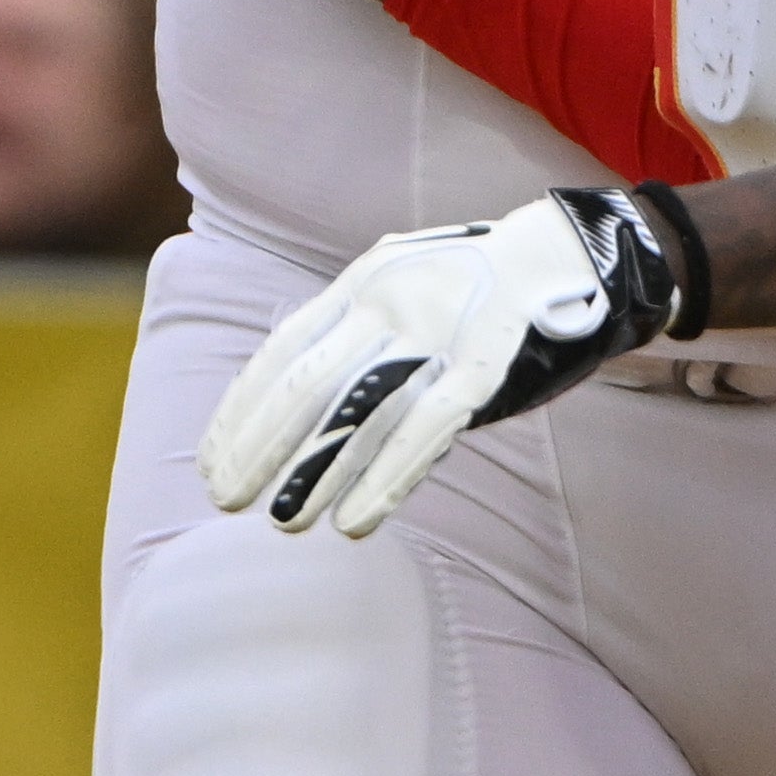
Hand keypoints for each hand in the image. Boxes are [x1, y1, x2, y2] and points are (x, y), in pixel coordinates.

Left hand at [199, 189, 679, 533]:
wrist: (564, 251)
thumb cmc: (470, 284)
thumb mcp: (398, 284)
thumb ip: (352, 333)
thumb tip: (287, 401)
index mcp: (363, 280)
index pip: (282, 350)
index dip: (242, 410)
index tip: (211, 460)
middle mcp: (393, 300)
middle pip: (311, 383)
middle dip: (262, 447)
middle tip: (227, 500)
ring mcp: (440, 330)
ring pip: (363, 412)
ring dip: (319, 474)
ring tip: (286, 524)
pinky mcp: (487, 364)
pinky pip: (428, 428)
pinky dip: (389, 478)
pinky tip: (356, 520)